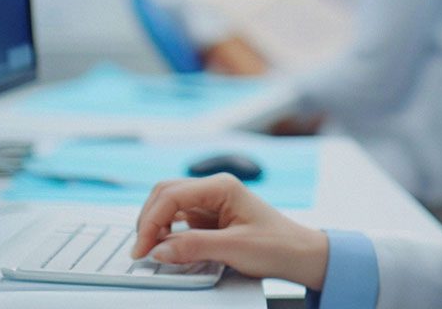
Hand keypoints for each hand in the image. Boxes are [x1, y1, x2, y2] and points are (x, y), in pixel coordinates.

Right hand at [132, 173, 329, 288]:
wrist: (300, 255)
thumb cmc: (278, 245)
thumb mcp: (235, 248)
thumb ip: (194, 247)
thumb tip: (159, 250)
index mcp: (222, 187)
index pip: (172, 196)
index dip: (151, 222)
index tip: (141, 249)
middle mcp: (214, 189)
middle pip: (165, 194)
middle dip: (149, 220)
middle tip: (141, 251)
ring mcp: (212, 202)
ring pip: (169, 205)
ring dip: (156, 225)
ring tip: (151, 250)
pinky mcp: (211, 217)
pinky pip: (180, 219)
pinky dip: (167, 232)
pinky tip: (167, 247)